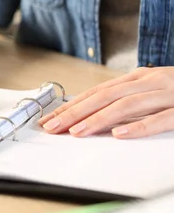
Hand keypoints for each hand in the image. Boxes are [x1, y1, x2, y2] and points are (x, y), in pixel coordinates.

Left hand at [38, 67, 173, 138]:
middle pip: (104, 96)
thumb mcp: (152, 88)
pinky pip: (161, 118)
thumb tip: (92, 110)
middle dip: (75, 112)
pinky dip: (139, 126)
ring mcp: (168, 94)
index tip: (50, 118)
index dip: (72, 104)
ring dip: (98, 119)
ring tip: (76, 131)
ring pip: (127, 105)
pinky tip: (119, 134)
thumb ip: (127, 97)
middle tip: (53, 127)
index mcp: (139, 78)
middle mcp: (149, 82)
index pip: (97, 92)